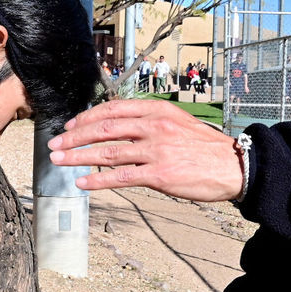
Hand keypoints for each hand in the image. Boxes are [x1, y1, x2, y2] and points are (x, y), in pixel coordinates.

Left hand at [48, 99, 243, 201]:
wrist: (234, 166)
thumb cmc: (205, 148)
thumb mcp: (178, 123)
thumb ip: (150, 123)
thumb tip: (120, 129)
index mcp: (157, 111)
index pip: (113, 109)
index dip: (87, 117)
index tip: (71, 124)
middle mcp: (154, 127)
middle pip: (104, 128)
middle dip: (75, 136)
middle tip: (55, 143)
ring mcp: (156, 151)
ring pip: (107, 152)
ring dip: (78, 157)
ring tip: (59, 160)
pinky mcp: (159, 175)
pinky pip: (120, 177)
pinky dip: (97, 180)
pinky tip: (81, 182)